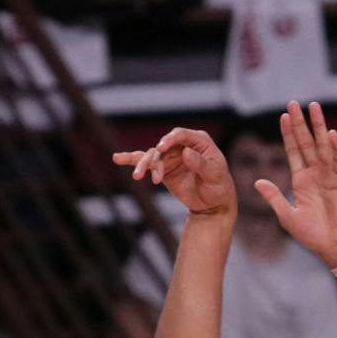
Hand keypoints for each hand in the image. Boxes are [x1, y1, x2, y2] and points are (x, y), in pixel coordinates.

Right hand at [113, 128, 236, 217]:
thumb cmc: (218, 186)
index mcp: (199, 141)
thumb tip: (185, 153)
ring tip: (137, 177)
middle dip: (155, 158)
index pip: (181, 135)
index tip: (161, 147)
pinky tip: (117, 158)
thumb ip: (200, 164)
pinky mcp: (163, 168)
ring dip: (144, 165)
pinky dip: (132, 160)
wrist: (213, 203)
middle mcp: (183, 145)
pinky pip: (146, 162)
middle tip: (154, 173)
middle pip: (163, 146)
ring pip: (153, 155)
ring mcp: (171, 156)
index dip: (170, 139)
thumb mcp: (214, 175)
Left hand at [258, 101, 336, 267]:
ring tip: (314, 107)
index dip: (288, 134)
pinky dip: (335, 147)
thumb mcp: (286, 215)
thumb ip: (273, 196)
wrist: (333, 246)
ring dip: (318, 126)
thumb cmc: (311, 234)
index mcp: (300, 180)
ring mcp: (329, 175)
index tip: (283, 116)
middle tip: (295, 103)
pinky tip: (330, 133)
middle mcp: (314, 174)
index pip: (293, 151)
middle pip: (306, 143)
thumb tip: (257, 181)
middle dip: (300, 123)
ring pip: (322, 145)